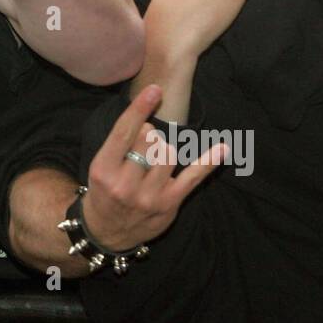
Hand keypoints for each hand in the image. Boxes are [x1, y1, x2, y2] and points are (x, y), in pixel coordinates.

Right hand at [82, 85, 223, 251]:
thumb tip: (149, 121)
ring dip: (164, 149)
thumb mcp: (100, 166)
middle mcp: (125, 185)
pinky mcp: (169, 205)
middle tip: (144, 143)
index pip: (124, 132)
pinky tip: (222, 148)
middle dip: (150, 134)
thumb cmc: (105, 190)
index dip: (140, 108)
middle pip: (149, 141)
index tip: (154, 90)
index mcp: (103, 169)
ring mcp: (148, 197)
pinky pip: (193, 178)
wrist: (106, 232)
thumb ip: (121, 145)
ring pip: (168, 155)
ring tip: (155, 158)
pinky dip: (208, 162)